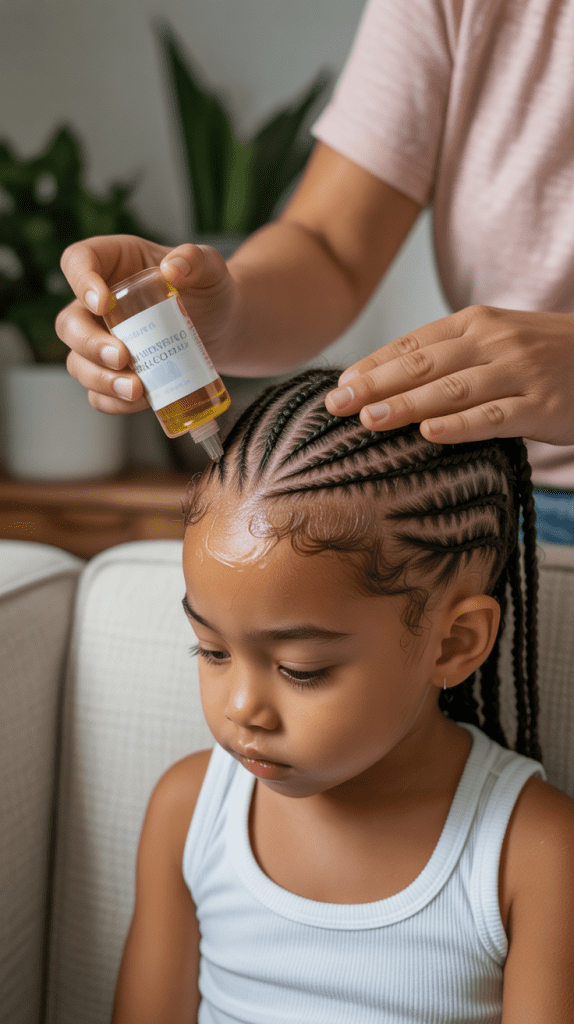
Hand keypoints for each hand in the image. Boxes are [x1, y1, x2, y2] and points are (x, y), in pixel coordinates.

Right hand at [57, 235, 235, 414]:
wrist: (223, 326)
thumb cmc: (210, 289)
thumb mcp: (211, 267)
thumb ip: (197, 259)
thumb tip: (174, 269)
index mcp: (114, 263)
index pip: (77, 261)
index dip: (80, 281)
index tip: (102, 303)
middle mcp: (100, 303)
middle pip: (70, 323)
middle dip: (89, 345)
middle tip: (122, 357)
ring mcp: (104, 340)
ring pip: (78, 362)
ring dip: (100, 380)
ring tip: (136, 389)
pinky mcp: (115, 372)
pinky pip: (99, 392)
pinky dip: (114, 402)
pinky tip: (142, 400)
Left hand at [324, 305, 573, 446]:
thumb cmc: (542, 355)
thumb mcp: (496, 340)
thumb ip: (449, 355)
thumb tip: (387, 381)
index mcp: (475, 322)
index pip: (413, 344)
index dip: (373, 365)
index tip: (339, 385)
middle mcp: (493, 342)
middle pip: (423, 365)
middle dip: (375, 385)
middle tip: (336, 405)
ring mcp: (518, 372)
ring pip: (452, 390)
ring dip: (406, 405)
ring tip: (369, 420)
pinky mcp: (540, 406)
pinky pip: (494, 417)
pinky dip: (460, 426)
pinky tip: (430, 434)